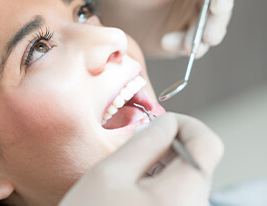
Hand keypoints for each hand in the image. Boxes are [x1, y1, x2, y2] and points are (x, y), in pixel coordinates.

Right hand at [59, 113, 223, 205]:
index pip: (207, 143)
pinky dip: (161, 180)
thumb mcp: (110, 173)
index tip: (160, 122)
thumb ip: (144, 142)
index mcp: (181, 196)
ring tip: (132, 169)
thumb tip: (166, 122)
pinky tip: (136, 187)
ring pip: (187, 176)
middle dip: (169, 143)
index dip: (185, 124)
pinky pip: (179, 193)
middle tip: (138, 143)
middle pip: (197, 160)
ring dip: (163, 162)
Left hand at [92, 0, 241, 57]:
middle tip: (206, 37)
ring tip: (179, 44)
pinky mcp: (180, 35)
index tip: (217, 7)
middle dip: (215, 23)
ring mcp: (190, 15)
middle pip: (222, 8)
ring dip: (199, 39)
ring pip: (210, 29)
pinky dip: (184, 47)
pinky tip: (166, 43)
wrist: (103, 6)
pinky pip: (192, 45)